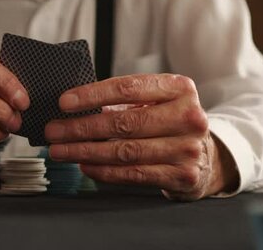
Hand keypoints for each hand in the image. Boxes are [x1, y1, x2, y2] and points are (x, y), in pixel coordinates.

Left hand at [44, 74, 237, 200]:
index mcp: (179, 88)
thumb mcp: (155, 102)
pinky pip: (133, 174)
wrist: (208, 156)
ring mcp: (187, 148)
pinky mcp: (182, 175)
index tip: (63, 102)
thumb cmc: (170, 122)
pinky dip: (104, 171)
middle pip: (124, 122)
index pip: (128, 88)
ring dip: (85, 151)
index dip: (92, 95)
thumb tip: (72, 106)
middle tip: (53, 131)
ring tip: (60, 150)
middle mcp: (189, 117)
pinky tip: (84, 165)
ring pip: (125, 151)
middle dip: (81, 127)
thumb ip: (123, 101)